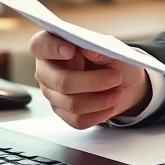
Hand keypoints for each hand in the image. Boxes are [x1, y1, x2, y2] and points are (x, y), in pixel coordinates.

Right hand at [29, 31, 151, 128]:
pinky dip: (98, 113)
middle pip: (60, 81)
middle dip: (91, 81)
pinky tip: (110, 105)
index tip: (71, 50)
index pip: (40, 45)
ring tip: (118, 93)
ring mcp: (52, 93)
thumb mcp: (111, 48)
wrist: (124, 80)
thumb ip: (97, 47)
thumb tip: (86, 46)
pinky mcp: (62, 112)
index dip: (52, 48)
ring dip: (99, 100)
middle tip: (115, 77)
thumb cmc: (112, 59)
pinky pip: (77, 119)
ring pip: (71, 103)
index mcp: (53, 45)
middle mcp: (47, 70)